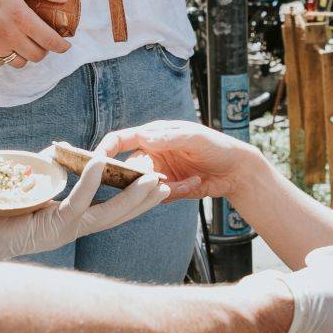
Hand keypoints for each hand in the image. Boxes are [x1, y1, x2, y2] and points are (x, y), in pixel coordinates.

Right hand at [0, 0, 71, 67]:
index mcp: (20, 17)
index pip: (50, 41)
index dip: (61, 46)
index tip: (65, 46)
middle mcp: (8, 35)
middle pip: (37, 56)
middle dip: (44, 50)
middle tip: (41, 40)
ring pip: (19, 63)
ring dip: (25, 55)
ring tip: (22, 42)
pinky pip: (0, 63)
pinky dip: (6, 57)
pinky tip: (4, 44)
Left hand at [0, 147, 169, 259]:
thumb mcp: (30, 185)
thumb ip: (48, 169)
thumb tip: (60, 150)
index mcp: (68, 222)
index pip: (110, 211)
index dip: (135, 201)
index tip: (158, 187)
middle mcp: (70, 230)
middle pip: (117, 216)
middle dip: (144, 201)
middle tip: (168, 184)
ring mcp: (61, 231)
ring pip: (105, 215)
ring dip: (130, 197)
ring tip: (150, 177)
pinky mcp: (48, 227)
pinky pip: (76, 203)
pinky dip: (91, 183)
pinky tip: (102, 163)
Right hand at [94, 119, 266, 200]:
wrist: (237, 172)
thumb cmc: (218, 147)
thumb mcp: (196, 138)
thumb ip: (170, 138)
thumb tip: (144, 136)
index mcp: (154, 135)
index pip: (121, 140)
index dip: (105, 148)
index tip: (95, 161)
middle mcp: (152, 154)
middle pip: (129, 169)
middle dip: (142, 177)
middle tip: (164, 178)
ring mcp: (158, 174)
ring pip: (143, 187)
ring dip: (166, 186)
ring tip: (192, 178)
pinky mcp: (167, 190)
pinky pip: (159, 197)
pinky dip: (177, 192)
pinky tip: (196, 183)